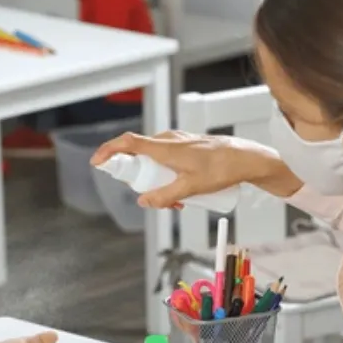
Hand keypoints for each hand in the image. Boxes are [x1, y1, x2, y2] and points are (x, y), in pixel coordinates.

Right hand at [89, 131, 300, 208]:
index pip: (128, 143)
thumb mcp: (190, 189)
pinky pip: (167, 161)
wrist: (246, 159)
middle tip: (159, 202)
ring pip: (155, 162)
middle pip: (140, 158)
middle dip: (143, 182)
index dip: (108, 151)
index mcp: (165, 147)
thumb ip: (165, 196)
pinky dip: (168, 177)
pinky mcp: (186, 146)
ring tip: (178, 202)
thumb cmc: (221, 170)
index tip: (97, 162)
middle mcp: (168, 140)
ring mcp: (177, 142)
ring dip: (158, 183)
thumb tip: (143, 201)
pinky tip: (184, 194)